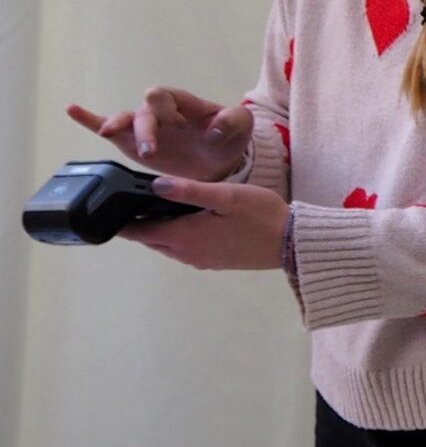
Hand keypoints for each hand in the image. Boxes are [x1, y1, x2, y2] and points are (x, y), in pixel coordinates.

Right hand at [66, 89, 252, 180]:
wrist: (221, 162)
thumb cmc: (229, 138)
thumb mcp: (242, 126)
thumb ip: (234, 121)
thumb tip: (212, 131)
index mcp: (184, 103)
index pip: (167, 97)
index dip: (168, 109)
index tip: (179, 126)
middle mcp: (160, 112)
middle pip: (144, 112)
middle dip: (146, 128)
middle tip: (151, 150)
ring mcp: (144, 126)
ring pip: (124, 119)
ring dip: (117, 126)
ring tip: (109, 134)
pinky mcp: (132, 142)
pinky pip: (106, 125)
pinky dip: (88, 118)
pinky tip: (71, 109)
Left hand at [122, 178, 288, 271]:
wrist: (294, 244)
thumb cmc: (263, 216)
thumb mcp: (226, 195)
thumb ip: (188, 190)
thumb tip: (154, 184)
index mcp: (184, 235)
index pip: (137, 231)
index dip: (121, 219)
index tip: (110, 205)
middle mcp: (186, 253)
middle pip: (148, 239)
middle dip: (138, 223)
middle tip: (133, 200)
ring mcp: (200, 260)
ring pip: (165, 245)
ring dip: (157, 230)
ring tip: (158, 207)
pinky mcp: (213, 262)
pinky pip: (182, 250)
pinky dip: (175, 237)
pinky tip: (187, 221)